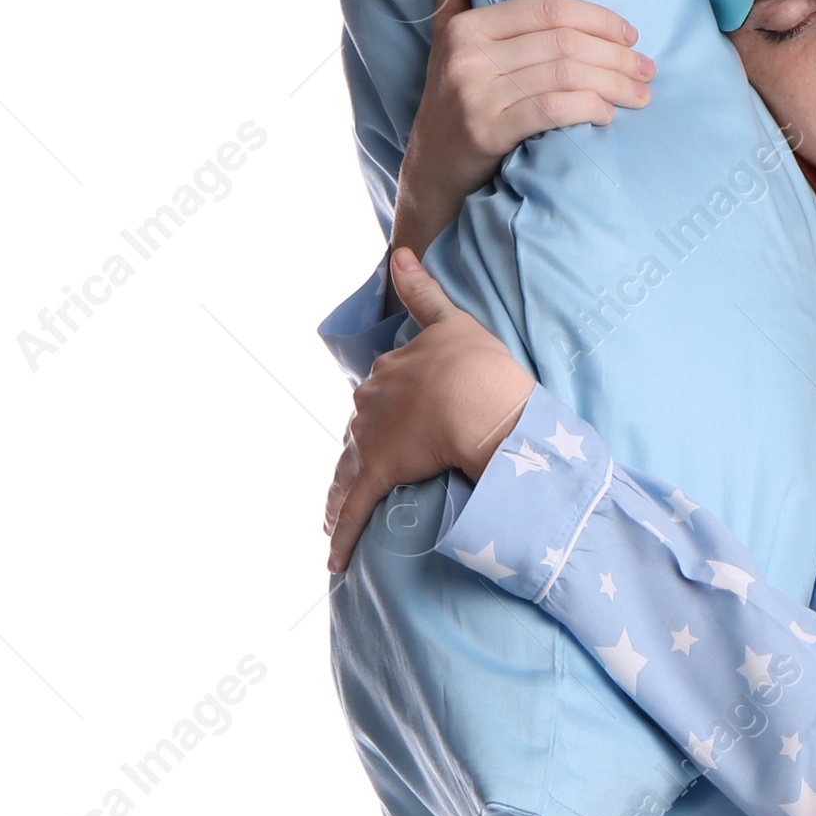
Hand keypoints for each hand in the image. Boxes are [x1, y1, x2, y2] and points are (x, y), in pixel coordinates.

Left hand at [325, 251, 535, 573]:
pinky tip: (333, 561)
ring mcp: (372, 439)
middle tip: (361, 486)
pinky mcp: (378, 474)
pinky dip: (342, 536)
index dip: (383, 419)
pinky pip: (353, 509)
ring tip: (335, 526)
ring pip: (347, 473)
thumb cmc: (478, 365)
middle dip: (358, 460)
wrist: (483, 401)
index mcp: (389, 372)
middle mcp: (371, 402)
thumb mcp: (454, 321)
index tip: (386, 437)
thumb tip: (400, 254)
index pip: (377, 399)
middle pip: (358, 435)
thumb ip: (423, 293)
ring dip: (340, 501)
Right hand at [391, 0, 653, 251]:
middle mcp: (468, 56)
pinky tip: (609, 114)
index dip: (596, 18)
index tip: (630, 34)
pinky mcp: (485, 134)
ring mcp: (475, 95)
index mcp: (467, 27)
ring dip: (613, 83)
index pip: (547, 8)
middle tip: (647, 68)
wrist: (430, 177)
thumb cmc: (450, 103)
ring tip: (641, 94)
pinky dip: (588, 107)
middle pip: (561, 41)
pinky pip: (551, 109)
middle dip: (614, 54)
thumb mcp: (445, 37)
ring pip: (563, 74)